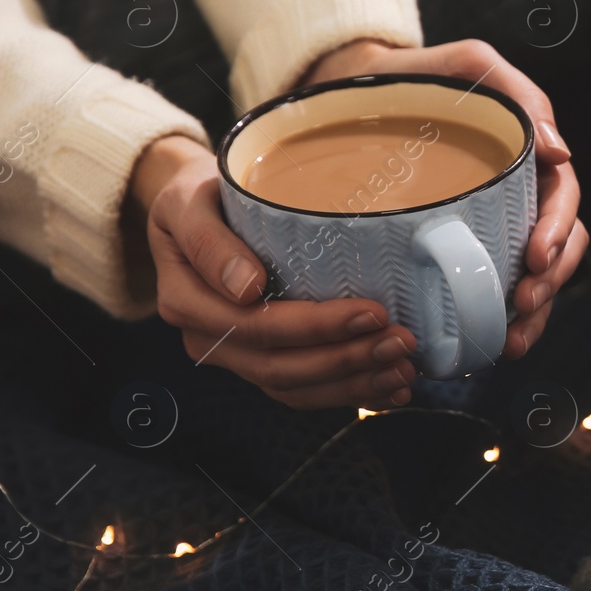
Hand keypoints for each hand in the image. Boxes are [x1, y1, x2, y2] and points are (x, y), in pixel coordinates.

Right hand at [131, 134, 419, 409]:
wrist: (194, 209)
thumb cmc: (199, 196)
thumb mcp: (189, 201)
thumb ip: (208, 241)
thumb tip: (247, 289)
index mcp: (186, 300)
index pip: (256, 325)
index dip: (317, 327)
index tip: (373, 312)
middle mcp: (206, 337)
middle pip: (279, 366)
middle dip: (347, 360)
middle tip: (402, 342)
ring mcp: (234, 356)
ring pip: (293, 388)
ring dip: (353, 384)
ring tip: (404, 371)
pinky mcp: (260, 362)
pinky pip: (302, 392)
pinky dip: (347, 394)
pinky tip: (388, 392)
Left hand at [302, 38, 585, 356]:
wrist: (346, 93)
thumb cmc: (410, 76)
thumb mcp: (467, 67)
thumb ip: (517, 92)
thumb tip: (560, 153)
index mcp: (526, 158)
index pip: (562, 198)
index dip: (559, 232)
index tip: (536, 259)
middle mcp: (515, 195)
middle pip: (556, 247)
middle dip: (548, 284)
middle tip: (521, 307)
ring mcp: (489, 223)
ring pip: (531, 277)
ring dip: (532, 313)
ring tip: (509, 342)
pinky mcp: (456, 247)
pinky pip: (489, 289)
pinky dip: (497, 320)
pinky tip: (486, 343)